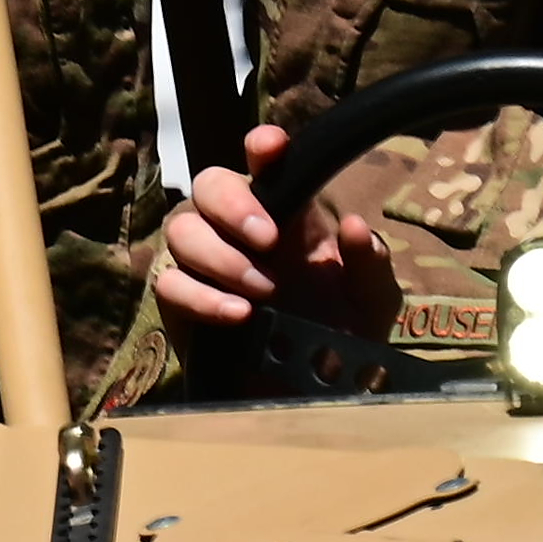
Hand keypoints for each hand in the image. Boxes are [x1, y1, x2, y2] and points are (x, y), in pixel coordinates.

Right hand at [148, 121, 397, 340]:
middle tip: (269, 240)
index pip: (265, 166)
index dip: (261, 148)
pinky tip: (239, 315)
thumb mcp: (372, 301)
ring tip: (262, 291)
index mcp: (287, 215)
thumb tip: (353, 225)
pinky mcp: (179, 303)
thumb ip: (370, 264)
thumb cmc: (338, 336)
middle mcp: (239, 231)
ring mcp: (203, 264)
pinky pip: (170, 284)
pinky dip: (203, 297)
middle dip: (234, 206)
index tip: (269, 148)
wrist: (306, 394)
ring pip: (181, 230)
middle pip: (208, 184)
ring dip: (222, 257)